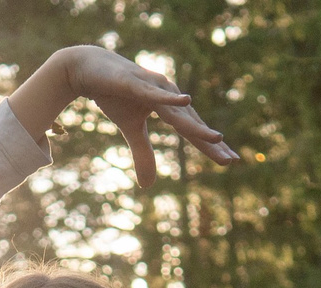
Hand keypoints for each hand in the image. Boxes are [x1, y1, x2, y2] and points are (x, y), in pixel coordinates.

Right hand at [59, 47, 240, 184]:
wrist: (89, 67)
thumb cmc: (114, 95)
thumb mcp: (130, 129)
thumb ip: (143, 153)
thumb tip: (148, 186)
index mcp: (169, 107)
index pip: (192, 130)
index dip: (210, 146)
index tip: (230, 160)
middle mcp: (168, 95)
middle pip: (191, 124)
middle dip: (211, 143)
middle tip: (231, 160)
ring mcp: (153, 87)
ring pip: (178, 113)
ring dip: (197, 126)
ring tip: (217, 139)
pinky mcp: (135, 83)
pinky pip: (155, 93)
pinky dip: (171, 98)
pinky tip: (187, 100)